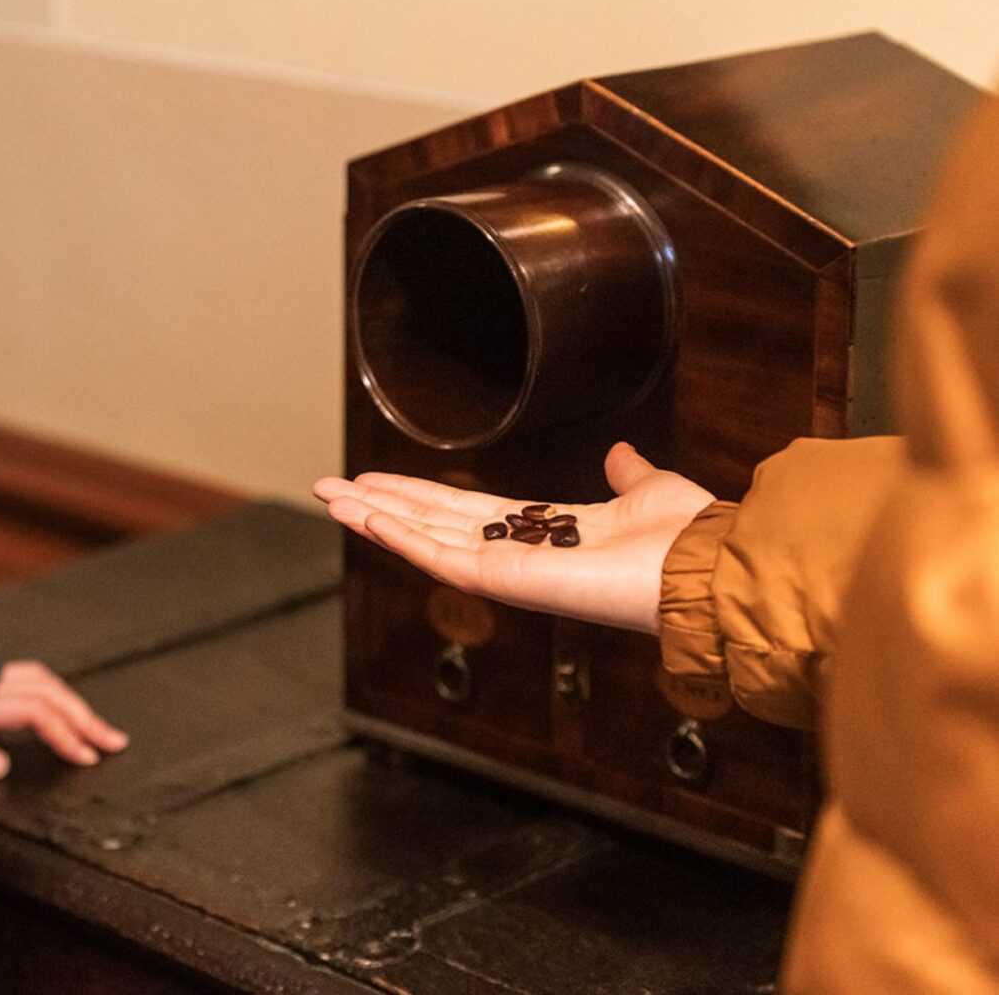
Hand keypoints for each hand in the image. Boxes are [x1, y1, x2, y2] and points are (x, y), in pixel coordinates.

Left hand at [0, 660, 128, 781]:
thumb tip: (4, 766)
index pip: (38, 713)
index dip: (66, 735)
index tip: (87, 758)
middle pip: (50, 692)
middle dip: (85, 717)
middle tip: (114, 741)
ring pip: (42, 681)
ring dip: (72, 703)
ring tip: (92, 726)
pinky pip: (27, 678)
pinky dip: (50, 693)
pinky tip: (50, 710)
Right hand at [313, 442, 713, 633]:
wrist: (705, 568)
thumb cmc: (689, 538)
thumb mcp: (651, 489)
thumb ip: (628, 474)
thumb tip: (620, 453)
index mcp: (548, 535)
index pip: (467, 513)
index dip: (421, 496)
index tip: (382, 483)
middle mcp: (519, 555)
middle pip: (432, 525)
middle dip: (381, 506)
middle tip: (331, 489)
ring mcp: (508, 572)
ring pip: (425, 540)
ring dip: (375, 518)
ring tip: (331, 497)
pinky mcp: (506, 582)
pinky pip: (441, 558)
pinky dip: (401, 537)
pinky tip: (367, 517)